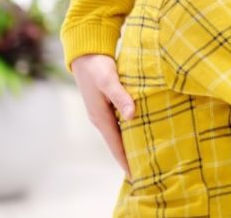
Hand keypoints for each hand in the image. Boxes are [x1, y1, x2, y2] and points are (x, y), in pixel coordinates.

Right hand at [71, 54, 135, 174]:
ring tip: (144, 157)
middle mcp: (100, 119)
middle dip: (129, 158)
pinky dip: (128, 132)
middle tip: (146, 171)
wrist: (85, 54)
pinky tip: (138, 133)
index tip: (136, 175)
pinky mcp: (105, 106)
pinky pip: (118, 125)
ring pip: (118, 135)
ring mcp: (102, 113)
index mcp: (100, 117)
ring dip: (129, 145)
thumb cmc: (97, 66)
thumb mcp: (109, 80)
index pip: (116, 145)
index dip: (125, 161)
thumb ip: (121, 96)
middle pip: (117, 144)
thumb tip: (132, 115)